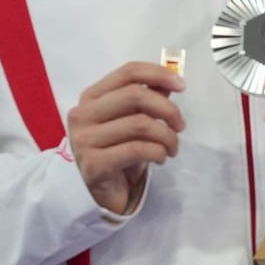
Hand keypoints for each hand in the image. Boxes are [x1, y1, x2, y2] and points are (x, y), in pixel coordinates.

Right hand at [65, 63, 186, 215]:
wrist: (99, 191)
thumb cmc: (117, 149)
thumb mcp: (132, 120)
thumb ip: (148, 98)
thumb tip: (172, 80)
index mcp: (91, 97)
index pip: (128, 72)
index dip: (158, 74)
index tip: (182, 86)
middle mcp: (82, 114)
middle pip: (135, 95)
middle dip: (168, 109)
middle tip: (180, 126)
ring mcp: (84, 140)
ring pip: (140, 124)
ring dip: (167, 136)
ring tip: (172, 147)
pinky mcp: (93, 164)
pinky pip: (137, 149)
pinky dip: (158, 152)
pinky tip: (160, 158)